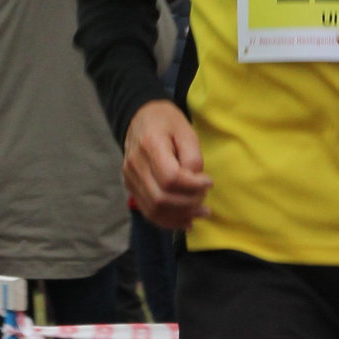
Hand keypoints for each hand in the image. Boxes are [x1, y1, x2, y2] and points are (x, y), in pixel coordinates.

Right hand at [123, 98, 211, 227]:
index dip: (193, 185)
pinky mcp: (130, 186)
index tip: (209, 182)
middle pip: (161, 198)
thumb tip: (195, 183)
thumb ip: (192, 157)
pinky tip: (185, 220)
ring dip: (180, 216)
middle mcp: (135, 164)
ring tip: (200, 213)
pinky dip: (168, 220)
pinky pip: (148, 211)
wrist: (140, 118)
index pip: (170, 177)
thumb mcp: (186, 131)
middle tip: (206, 199)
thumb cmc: (167, 122)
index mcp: (150, 145)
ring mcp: (130, 178)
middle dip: (188, 204)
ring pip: (153, 209)